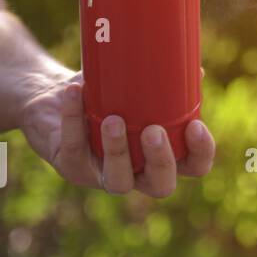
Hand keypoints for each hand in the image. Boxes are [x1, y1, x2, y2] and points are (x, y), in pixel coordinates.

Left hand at [20, 73, 214, 197]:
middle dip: (160, 161)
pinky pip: (74, 147)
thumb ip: (165, 82)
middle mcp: (137, 172)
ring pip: (117, 180)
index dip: (201, 153)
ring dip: (118, 151)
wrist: (55, 97)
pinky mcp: (70, 166)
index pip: (194, 166)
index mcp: (161, 154)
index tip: (195, 125)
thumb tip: (196, 71)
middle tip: (153, 131)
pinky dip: (74, 118)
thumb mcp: (137, 85)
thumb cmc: (106, 93)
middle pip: (160, 185)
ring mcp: (103, 174)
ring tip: (114, 119)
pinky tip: (75, 92)